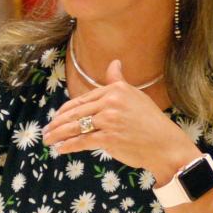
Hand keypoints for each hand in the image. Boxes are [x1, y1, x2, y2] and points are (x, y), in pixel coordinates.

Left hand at [42, 60, 199, 181]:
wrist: (165, 145)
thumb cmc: (150, 122)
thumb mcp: (135, 97)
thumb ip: (118, 81)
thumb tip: (114, 63)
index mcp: (115, 90)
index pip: (83, 99)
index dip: (66, 110)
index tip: (56, 117)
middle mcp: (111, 102)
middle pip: (76, 113)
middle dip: (57, 123)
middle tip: (47, 130)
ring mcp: (109, 120)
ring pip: (76, 127)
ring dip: (58, 134)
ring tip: (49, 140)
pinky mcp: (109, 138)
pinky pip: (82, 141)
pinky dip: (69, 146)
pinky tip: (60, 149)